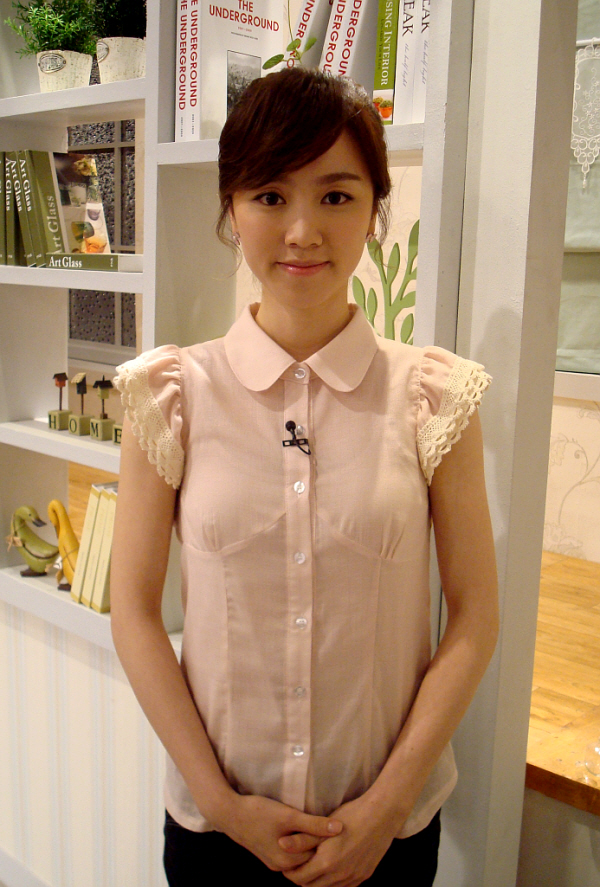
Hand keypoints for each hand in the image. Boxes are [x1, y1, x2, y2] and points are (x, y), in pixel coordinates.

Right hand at [224, 794, 342, 872]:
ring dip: (309, 841)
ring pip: (300, 854)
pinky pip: (290, 852)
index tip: (340, 823)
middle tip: (333, 824)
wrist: (229, 813)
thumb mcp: (289, 815)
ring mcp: (274, 861)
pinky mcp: (269, 853)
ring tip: (318, 824)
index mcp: (288, 861)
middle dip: (320, 841)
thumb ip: (315, 824)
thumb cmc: (259, 812)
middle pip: (309, 856)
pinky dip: (299, 843)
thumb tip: (340, 829)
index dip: (328, 838)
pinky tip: (302, 829)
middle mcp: (282, 866)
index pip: (318, 853)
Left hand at [280, 794, 399, 886]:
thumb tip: (280, 844)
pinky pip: (344, 885)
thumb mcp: (322, 825)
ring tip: (315, 862)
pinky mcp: (364, 876)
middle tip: (299, 862)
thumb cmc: (350, 816)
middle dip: (302, 877)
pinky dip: (334, 880)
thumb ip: (301, 839)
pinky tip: (333, 865)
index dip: (290, 872)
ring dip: (318, 880)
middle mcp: (340, 876)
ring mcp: (353, 878)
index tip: (287, 862)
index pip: (299, 879)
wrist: (381, 815)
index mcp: (327, 864)